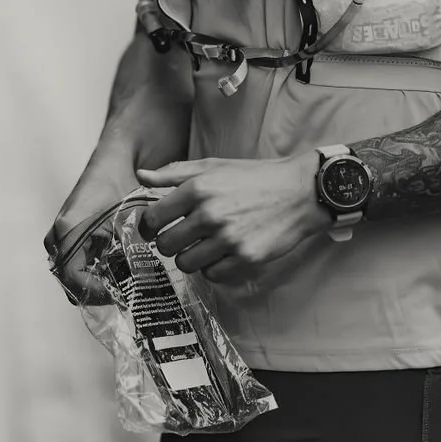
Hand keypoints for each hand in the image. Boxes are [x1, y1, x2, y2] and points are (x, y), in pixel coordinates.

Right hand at [45, 152, 139, 304]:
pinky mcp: (65, 239)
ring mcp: (58, 238)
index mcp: (68, 229)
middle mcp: (57, 236)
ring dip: (96, 283)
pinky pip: (74, 266)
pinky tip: (117, 271)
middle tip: (125, 293)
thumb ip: (130, 254)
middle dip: (98, 291)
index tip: (121, 294)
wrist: (113, 163)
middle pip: (70, 281)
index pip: (73, 278)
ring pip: (72, 277)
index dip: (96, 292)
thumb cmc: (123, 188)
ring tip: (123, 283)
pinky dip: (94, 273)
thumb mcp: (132, 222)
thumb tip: (135, 286)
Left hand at [136, 154, 328, 281]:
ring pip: (186, 263)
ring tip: (203, 244)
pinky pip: (212, 274)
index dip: (150, 226)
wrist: (299, 192)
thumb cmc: (253, 177)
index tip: (155, 228)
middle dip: (169, 243)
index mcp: (198, 189)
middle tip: (181, 237)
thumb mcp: (212, 166)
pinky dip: (213, 266)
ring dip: (190, 256)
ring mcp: (229, 239)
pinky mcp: (246, 258)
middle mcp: (210, 214)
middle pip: (166, 246)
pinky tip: (223, 252)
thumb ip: (173, 173)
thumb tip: (140, 176)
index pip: (153, 218)